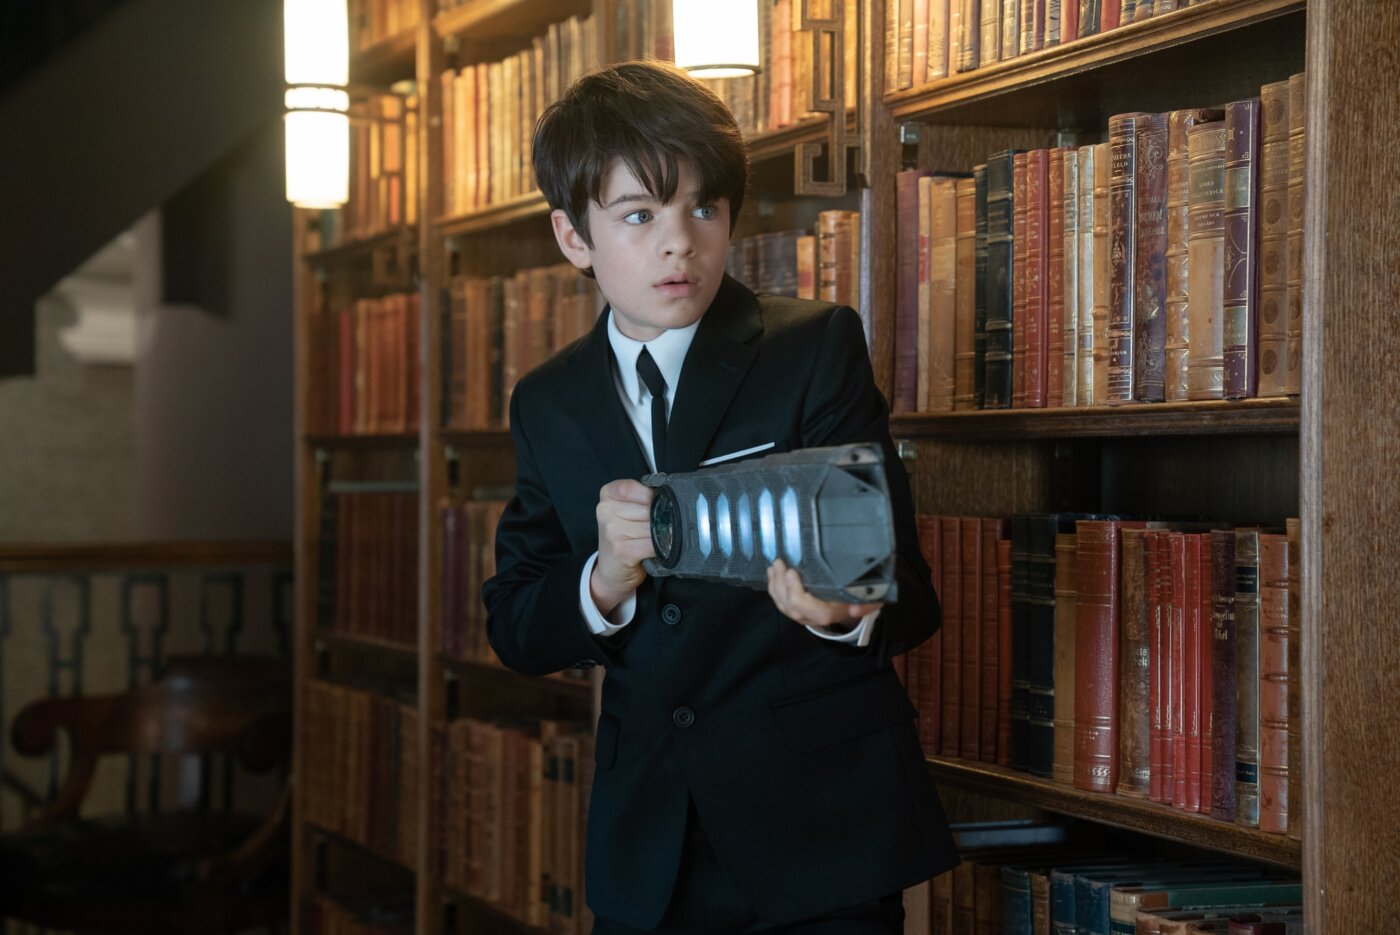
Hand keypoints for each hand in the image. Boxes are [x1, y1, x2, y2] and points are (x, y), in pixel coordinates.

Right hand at [591, 479, 654, 615]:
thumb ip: (642, 498)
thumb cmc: (623, 538)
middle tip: (657, 526)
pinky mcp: (621, 550)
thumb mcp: (627, 510)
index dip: (651, 496)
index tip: (656, 505)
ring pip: (652, 526)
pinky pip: (652, 544)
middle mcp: (606, 510)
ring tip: (654, 538)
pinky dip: (660, 547)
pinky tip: (655, 549)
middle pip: (647, 508)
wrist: (611, 570)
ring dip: (660, 534)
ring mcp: (612, 531)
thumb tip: (670, 496)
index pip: (634, 487)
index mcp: (608, 494)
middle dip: (659, 518)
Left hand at [766, 559, 881, 631]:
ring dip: (775, 586)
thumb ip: (870, 602)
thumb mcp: (872, 597)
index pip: (807, 608)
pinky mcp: (798, 610)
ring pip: (783, 606)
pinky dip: (774, 589)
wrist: (856, 604)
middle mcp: (815, 617)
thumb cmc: (862, 595)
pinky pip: (781, 603)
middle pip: (791, 607)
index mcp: (830, 613)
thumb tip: (857, 610)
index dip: (795, 592)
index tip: (792, 572)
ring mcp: (805, 615)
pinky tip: (772, 574)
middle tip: (778, 563)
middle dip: (781, 585)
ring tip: (773, 566)